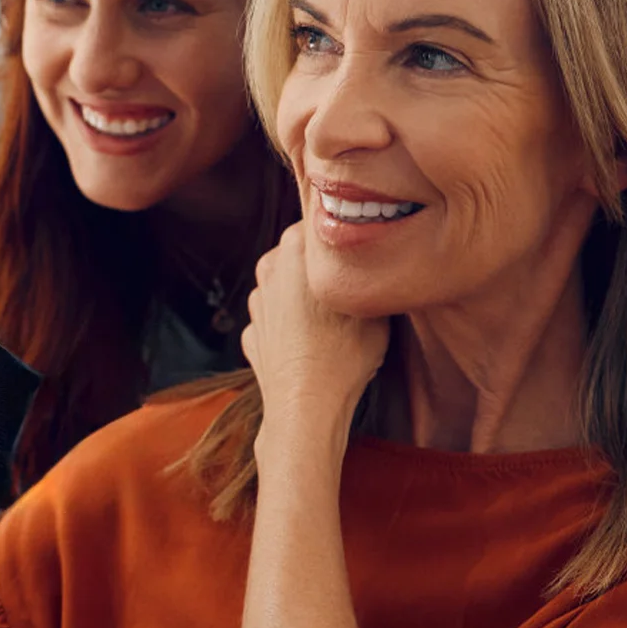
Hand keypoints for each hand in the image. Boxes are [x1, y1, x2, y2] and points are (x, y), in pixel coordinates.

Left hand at [242, 222, 388, 443]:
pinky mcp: (253, 333)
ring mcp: (257, 303)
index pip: (322, 221)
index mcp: (294, 247)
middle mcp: (269, 268)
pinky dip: (295, 329)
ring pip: (289, 288)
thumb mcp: (373, 302)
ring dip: (307, 298)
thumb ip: (365, 269)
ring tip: (336, 322)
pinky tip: (315, 345)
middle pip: (302, 254)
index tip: (363, 253)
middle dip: (323, 267)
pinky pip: (280, 321)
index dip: (345, 238)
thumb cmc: (345, 352)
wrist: (308, 405)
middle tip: (354, 287)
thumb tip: (373, 258)